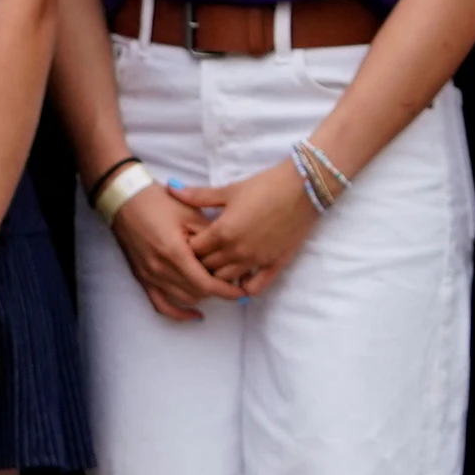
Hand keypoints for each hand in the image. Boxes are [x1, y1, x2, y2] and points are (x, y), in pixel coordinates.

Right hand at [103, 181, 226, 322]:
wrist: (125, 199)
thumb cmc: (158, 202)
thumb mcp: (190, 213)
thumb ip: (211, 238)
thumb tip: (231, 256)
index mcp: (174, 252)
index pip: (205, 283)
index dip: (226, 291)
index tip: (242, 291)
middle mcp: (160, 268)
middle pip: (197, 293)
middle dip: (218, 291)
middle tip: (233, 283)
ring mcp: (149, 275)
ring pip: (184, 298)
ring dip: (202, 296)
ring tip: (216, 287)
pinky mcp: (142, 277)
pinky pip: (161, 304)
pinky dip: (179, 313)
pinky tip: (196, 315)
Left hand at [179, 159, 321, 297]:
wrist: (303, 189)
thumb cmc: (264, 186)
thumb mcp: (229, 190)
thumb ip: (198, 195)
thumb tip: (170, 188)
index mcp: (222, 232)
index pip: (191, 251)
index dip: (185, 247)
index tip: (184, 242)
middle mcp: (237, 251)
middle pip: (205, 268)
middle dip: (198, 263)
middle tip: (197, 255)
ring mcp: (257, 261)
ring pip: (226, 281)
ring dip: (218, 276)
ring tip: (215, 266)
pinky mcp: (275, 265)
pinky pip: (255, 288)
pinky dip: (244, 287)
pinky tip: (239, 278)